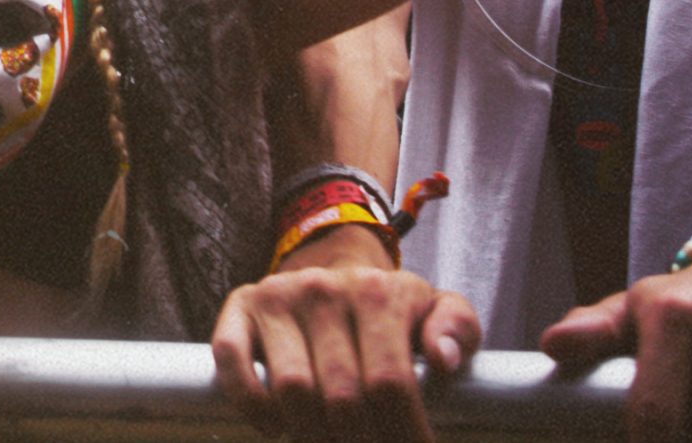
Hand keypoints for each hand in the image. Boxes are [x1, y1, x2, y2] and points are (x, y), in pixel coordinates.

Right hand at [211, 264, 476, 441]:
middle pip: (342, 398)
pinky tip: (277, 425)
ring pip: (293, 390)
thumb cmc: (388, 307)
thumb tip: (443, 361)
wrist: (330, 266)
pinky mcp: (240, 306)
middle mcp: (324, 289)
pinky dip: (253, 406)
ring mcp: (278, 296)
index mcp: (377, 291)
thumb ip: (457, 328)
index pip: (390, 383)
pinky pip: (234, 363)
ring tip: (330, 441)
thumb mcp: (435, 307)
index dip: (402, 435)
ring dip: (311, 433)